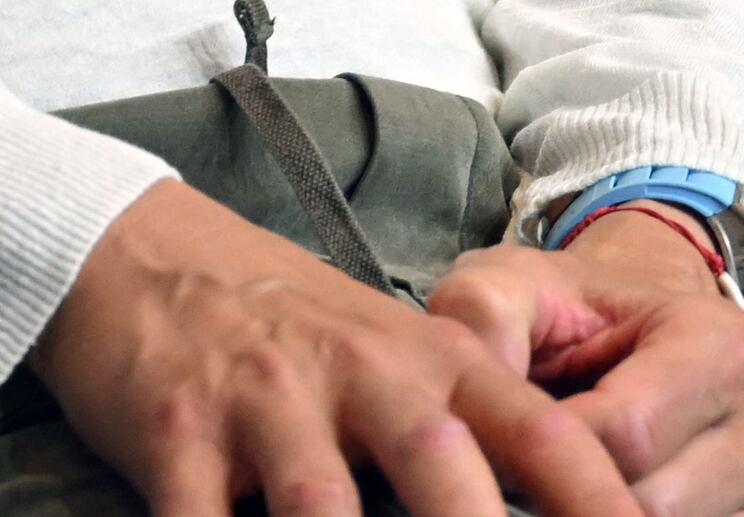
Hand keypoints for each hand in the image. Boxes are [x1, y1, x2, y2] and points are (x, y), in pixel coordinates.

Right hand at [32, 179, 638, 516]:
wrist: (148, 254)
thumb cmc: (295, 332)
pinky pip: (195, 516)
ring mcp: (269, 400)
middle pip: (441, 468)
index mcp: (433, 364)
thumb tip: (550, 503)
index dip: (595, 496)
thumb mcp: (396, 362)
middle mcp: (363, 374)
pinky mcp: (178, 429)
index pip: (537, 434)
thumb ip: (468, 436)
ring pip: (319, 505)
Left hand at [429, 211, 743, 516]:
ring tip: (563, 486)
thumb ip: (483, 322)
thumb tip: (480, 393)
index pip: (625, 436)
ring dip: (600, 515)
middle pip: (651, 505)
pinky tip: (601, 502)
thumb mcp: (511, 287)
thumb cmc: (570, 313)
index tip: (497, 446)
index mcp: (726, 344)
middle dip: (571, 498)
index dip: (545, 454)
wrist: (636, 329)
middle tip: (522, 478)